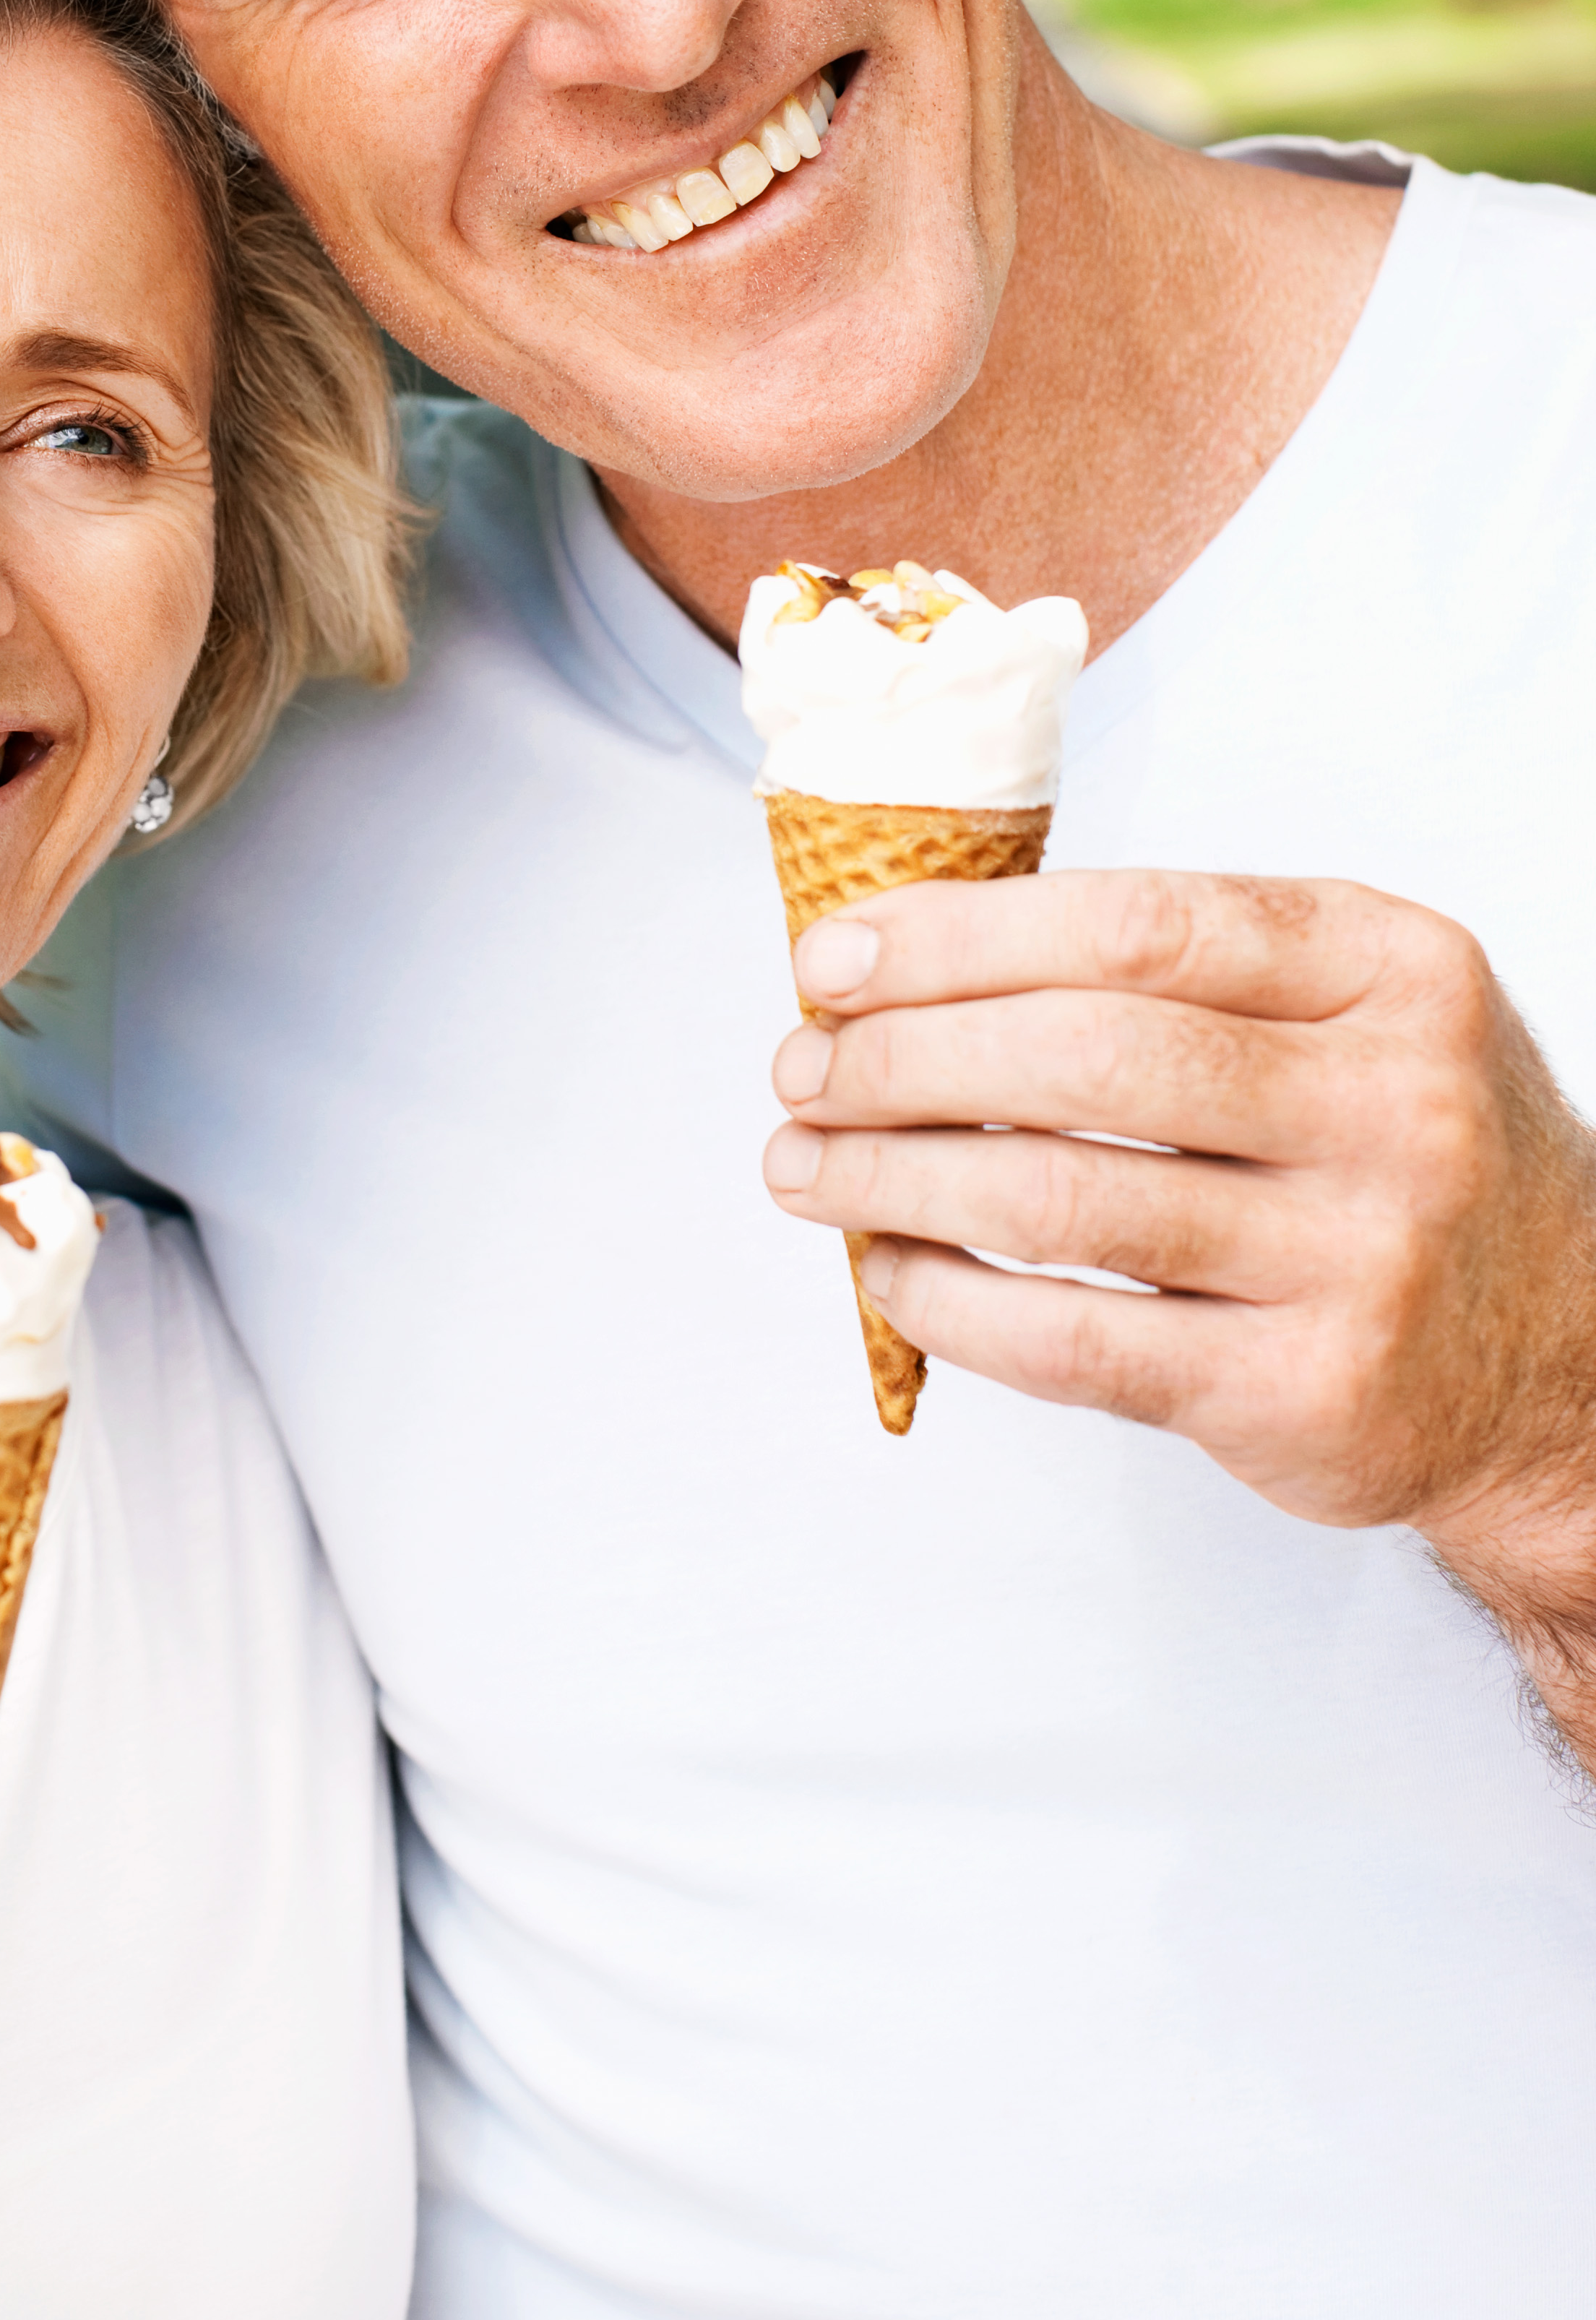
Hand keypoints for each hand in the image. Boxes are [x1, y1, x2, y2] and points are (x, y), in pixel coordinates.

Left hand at [762, 869, 1595, 1627]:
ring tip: (803, 1165)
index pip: (1134, 925)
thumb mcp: (1346, 1014)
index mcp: (1394, 969)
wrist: (1559, 1362)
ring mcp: (1362, 1257)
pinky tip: (889, 1269)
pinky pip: (1079, 1343)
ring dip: (893, 1176)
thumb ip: (1172, 970)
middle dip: (902, 1058)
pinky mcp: (1308, 1394)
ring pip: (1062, 1199)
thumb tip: (903, 961)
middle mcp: (1397, 1105)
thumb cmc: (1398, 1153)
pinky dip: (952, 1302)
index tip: (833, 960)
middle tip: (800, 1068)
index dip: (957, 939)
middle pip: (1085, 1057)